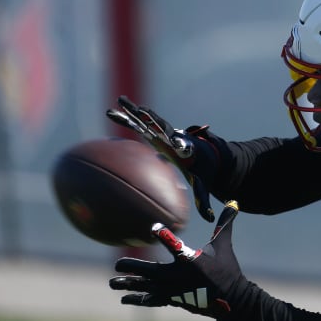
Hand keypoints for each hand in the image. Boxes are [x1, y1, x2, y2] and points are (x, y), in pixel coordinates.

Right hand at [107, 95, 215, 221]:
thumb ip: (203, 201)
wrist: (203, 155)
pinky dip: (127, 117)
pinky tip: (112, 111)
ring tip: (120, 100)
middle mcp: (174, 138)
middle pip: (163, 126)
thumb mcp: (203, 184)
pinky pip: (139, 124)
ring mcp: (165, 133)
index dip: (183, 144)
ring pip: (148, 120)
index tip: (180, 142)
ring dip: (135, 111)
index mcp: (186, 151)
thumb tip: (208, 219)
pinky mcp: (157, 132)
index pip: (184, 146)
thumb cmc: (201, 170)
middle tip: (142, 110)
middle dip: (154, 118)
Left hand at [109, 201, 241, 317]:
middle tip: (117, 265)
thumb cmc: (226, 269)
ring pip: (146, 287)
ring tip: (112, 283)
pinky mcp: (173, 299)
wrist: (230, 299)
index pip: (175, 245)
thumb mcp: (224, 245)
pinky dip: (138, 299)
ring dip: (129, 285)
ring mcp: (174, 290)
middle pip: (150, 271)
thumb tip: (233, 202)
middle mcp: (178, 276)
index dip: (164, 235)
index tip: (154, 228)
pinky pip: (151, 299)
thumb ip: (224, 223)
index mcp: (191, 261)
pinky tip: (125, 299)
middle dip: (133, 268)